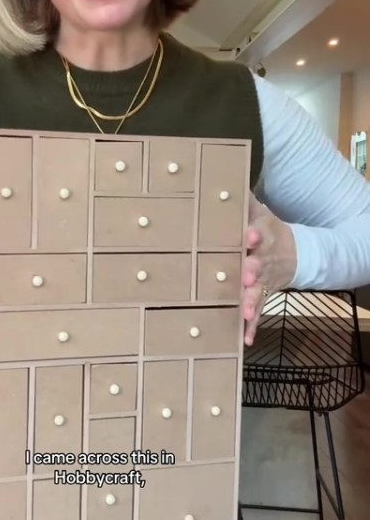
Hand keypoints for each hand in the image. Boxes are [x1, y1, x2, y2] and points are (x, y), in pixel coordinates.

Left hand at [242, 193, 296, 345]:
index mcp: (261, 236)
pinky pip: (259, 311)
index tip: (249, 235)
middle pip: (258, 265)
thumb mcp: (260, 213)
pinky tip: (246, 338)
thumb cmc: (268, 231)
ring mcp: (264, 280)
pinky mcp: (264, 295)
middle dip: (253, 270)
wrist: (296, 253)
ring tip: (245, 310)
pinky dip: (253, 325)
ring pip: (258, 290)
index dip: (253, 234)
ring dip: (251, 300)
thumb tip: (223, 181)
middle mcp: (263, 259)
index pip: (258, 233)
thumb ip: (243, 202)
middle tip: (247, 276)